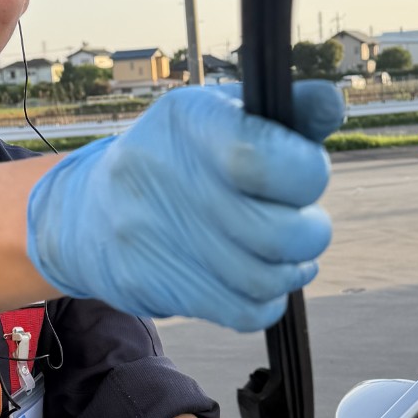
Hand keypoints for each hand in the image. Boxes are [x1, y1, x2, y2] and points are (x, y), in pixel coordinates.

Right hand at [25, 83, 343, 331]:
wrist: (86, 213)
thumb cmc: (177, 158)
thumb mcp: (219, 118)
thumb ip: (283, 116)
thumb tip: (330, 104)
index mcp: (189, 121)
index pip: (266, 159)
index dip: (307, 173)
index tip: (306, 173)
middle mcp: (165, 176)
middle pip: (279, 232)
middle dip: (311, 231)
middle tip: (304, 221)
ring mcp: (154, 236)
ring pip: (265, 279)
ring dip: (293, 269)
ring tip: (288, 252)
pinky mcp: (154, 286)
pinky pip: (242, 313)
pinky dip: (268, 301)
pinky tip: (264, 280)